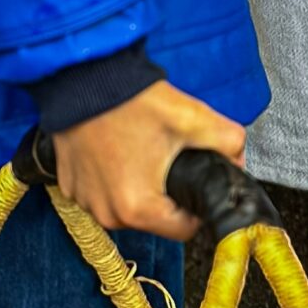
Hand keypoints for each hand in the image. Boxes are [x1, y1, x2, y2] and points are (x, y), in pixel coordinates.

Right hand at [53, 79, 247, 238]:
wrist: (83, 77)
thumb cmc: (130, 100)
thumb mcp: (191, 117)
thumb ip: (228, 141)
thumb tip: (237, 159)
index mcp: (138, 208)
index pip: (185, 230)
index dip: (197, 206)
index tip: (195, 182)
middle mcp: (107, 214)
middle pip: (156, 219)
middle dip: (168, 193)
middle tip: (168, 155)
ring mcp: (85, 201)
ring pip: (128, 206)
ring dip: (138, 186)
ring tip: (141, 150)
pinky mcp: (70, 187)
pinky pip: (102, 193)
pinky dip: (113, 177)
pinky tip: (117, 150)